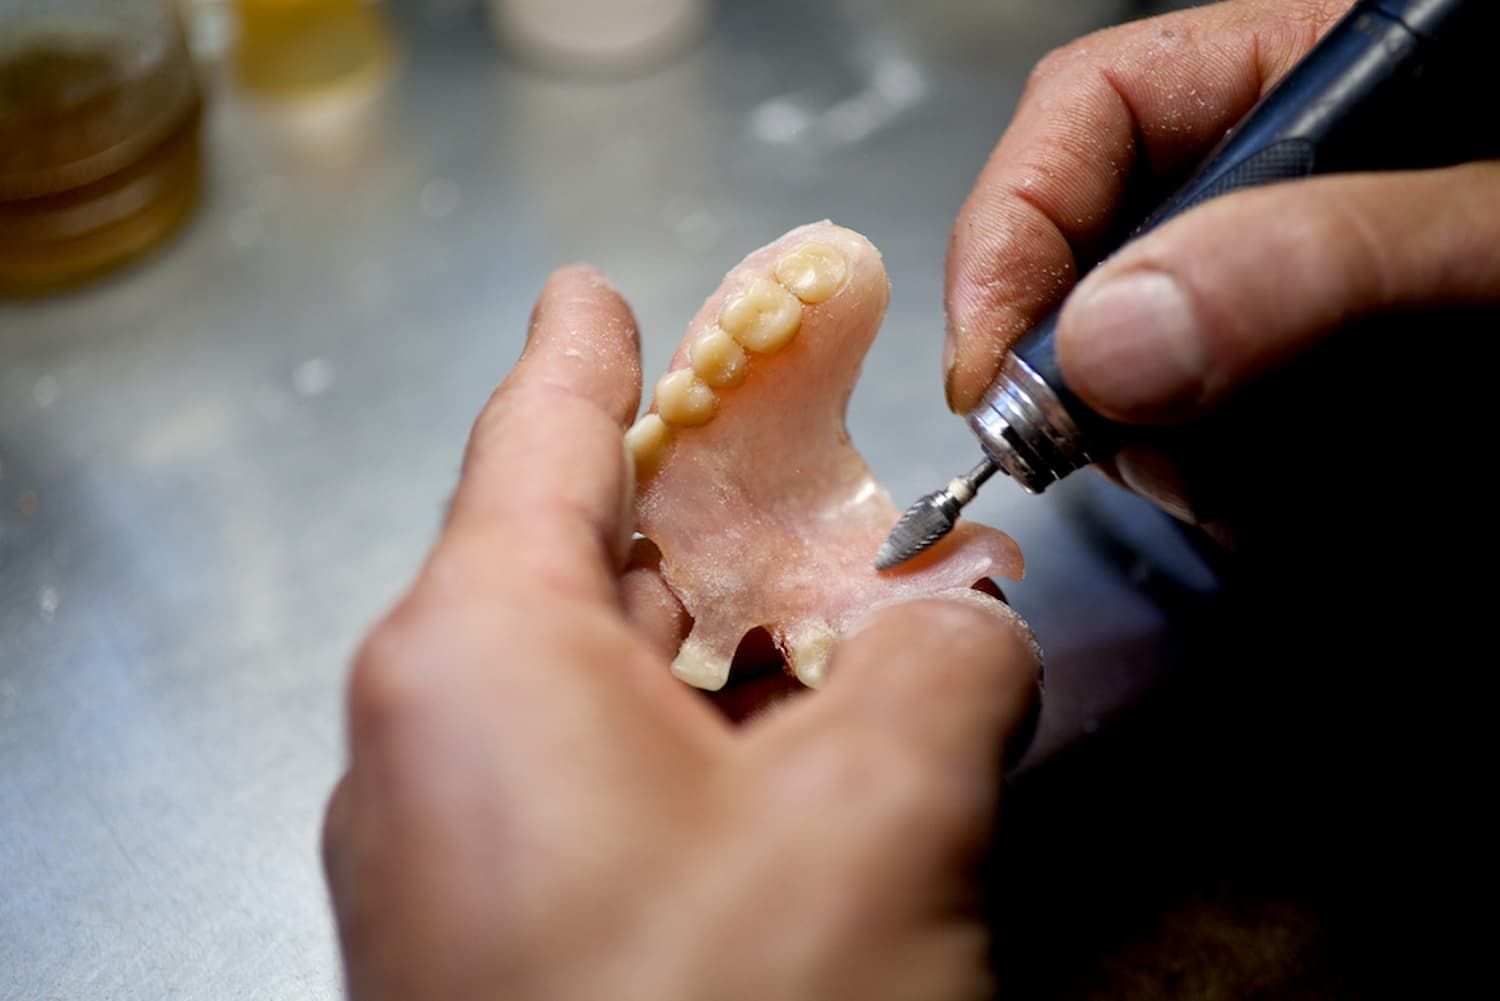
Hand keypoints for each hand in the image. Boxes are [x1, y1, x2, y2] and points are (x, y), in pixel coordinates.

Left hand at [322, 267, 1039, 1000]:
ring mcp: (456, 853)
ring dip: (725, 646)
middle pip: (583, 565)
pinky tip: (794, 758)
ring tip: (833, 613)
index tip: (591, 295)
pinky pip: (601, 787)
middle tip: (788, 451)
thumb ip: (947, 672)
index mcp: (478, 667)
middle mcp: (435, 748)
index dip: (586, 355)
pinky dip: (702, 748)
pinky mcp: (495, 936)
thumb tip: (977, 617)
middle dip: (706, 509)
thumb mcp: (874, 824)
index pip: (538, 446)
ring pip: (605, 689)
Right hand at [944, 0, 1499, 531]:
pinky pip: (1205, 458)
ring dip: (1174, 458)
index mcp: (1313, 83)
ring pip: (1139, 384)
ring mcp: (1278, 310)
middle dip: (1089, 377)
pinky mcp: (1299, 404)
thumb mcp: (1495, 235)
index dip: (1010, 231)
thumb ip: (1318, 256)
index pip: (1091, 112)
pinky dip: (1227, 503)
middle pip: (1093, 262)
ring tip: (1266, 494)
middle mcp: (1278, 194)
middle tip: (1106, 451)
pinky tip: (1286, 512)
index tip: (986, 367)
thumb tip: (1112, 340)